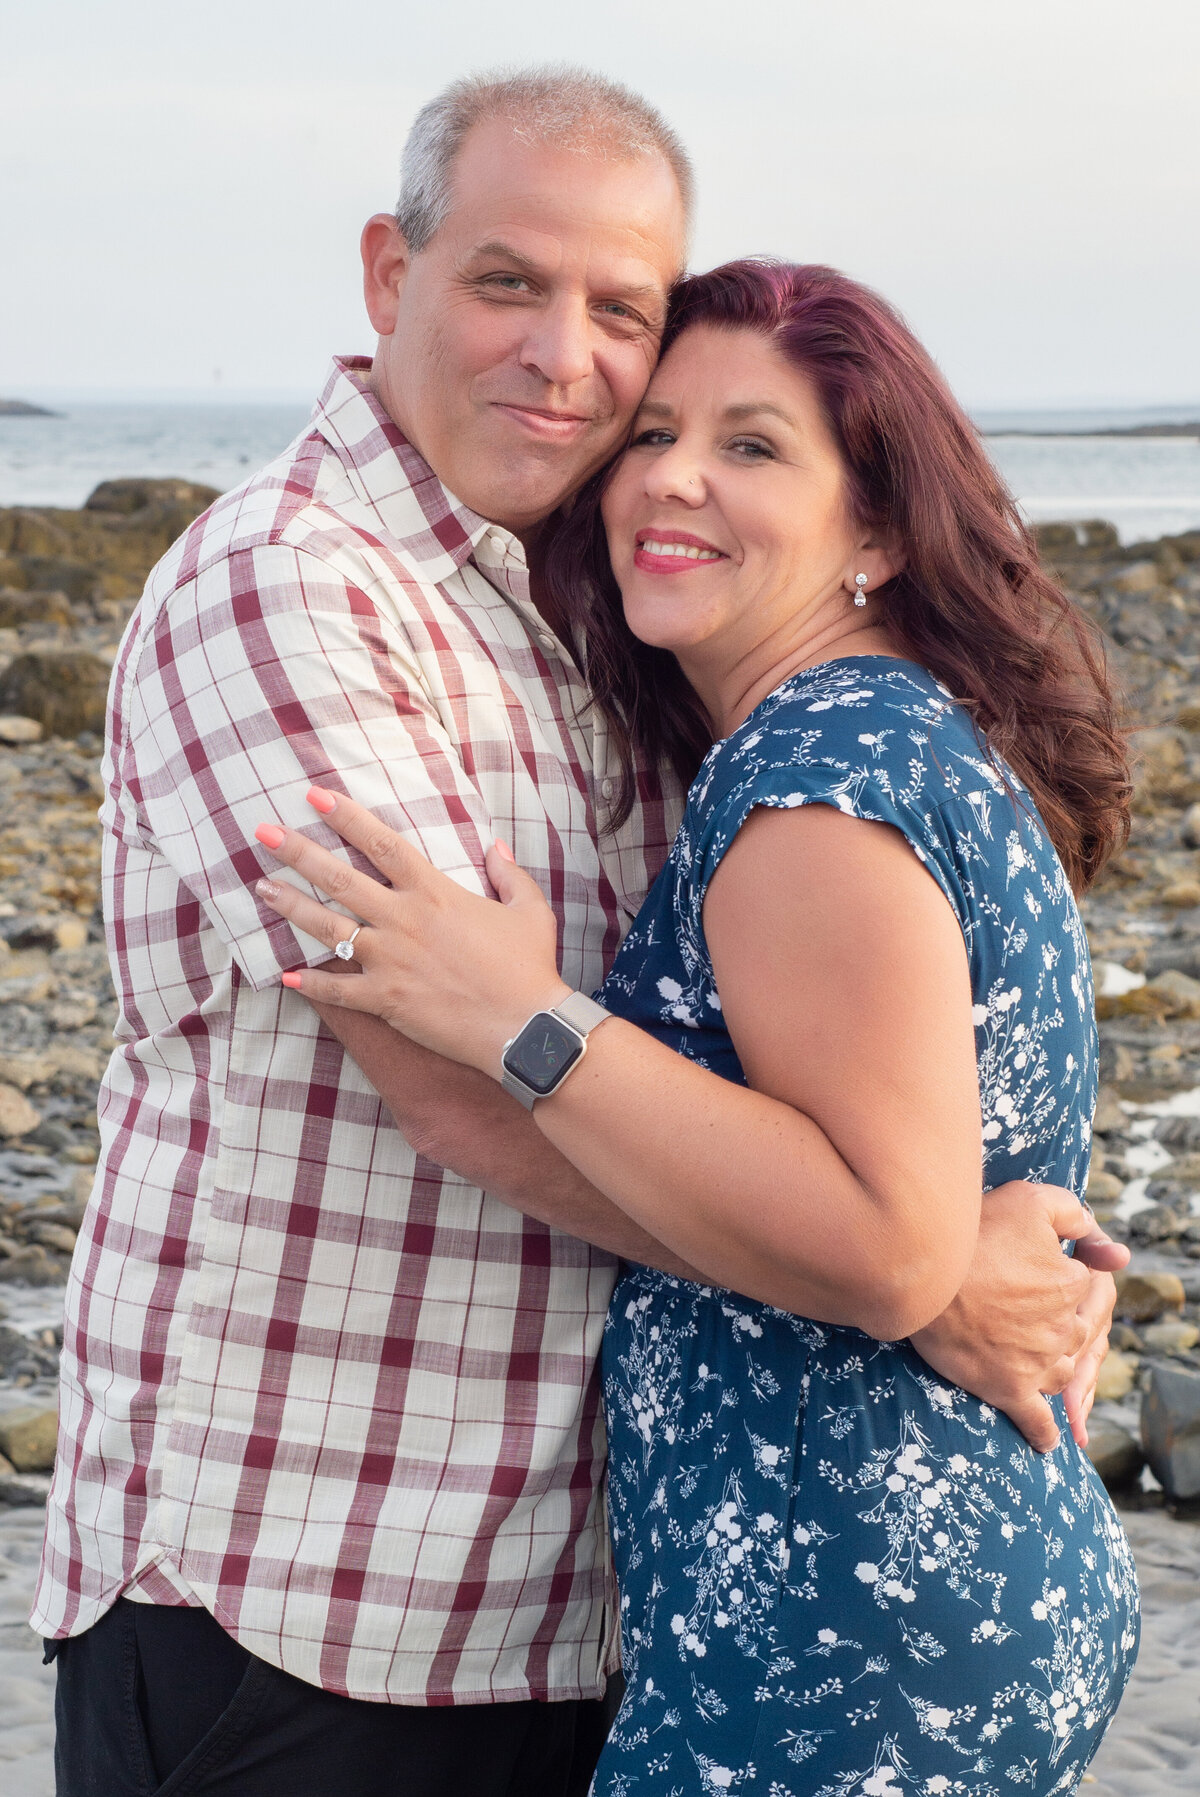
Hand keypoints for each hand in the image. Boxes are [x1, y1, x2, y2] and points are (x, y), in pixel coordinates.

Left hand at [253, 788, 568, 1075]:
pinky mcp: (385, 1001)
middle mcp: (404, 921)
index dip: (346, 817)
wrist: (525, 1028)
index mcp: (435, 893)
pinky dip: (310, 984)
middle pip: (339, 879)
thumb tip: (495, 847)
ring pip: (327, 929)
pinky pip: (337, 991)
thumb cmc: (530, 967)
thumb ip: (509, 874)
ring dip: (291, 906)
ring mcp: (389, 962)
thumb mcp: (530, 910)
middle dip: (297, 852)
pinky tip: (284, 975)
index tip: (314, 796)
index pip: (382, 844)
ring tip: (260, 889)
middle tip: (262, 833)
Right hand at [909, 1181, 1119, 1453]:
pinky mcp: (1010, 1390)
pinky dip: (1043, 1432)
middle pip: (1072, 1331)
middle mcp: (1063, 1329)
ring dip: (1050, 1365)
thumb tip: (1117, 1251)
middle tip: (1019, 1309)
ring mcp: (1039, 1364)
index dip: (1054, 1272)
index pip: (1080, 1283)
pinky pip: (1036, 1420)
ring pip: (1060, 1371)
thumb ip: (1076, 1216)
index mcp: (1071, 1285)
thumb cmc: (975, 1232)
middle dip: (1054, 1322)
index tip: (1025, 1266)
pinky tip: (1047, 1441)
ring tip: (1027, 1357)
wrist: (923, 1274)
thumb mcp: (1030, 1200)